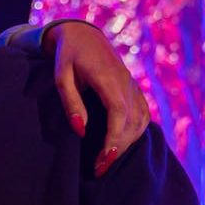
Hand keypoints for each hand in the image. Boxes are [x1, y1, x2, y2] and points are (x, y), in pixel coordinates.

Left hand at [44, 21, 150, 176]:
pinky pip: (143, 114)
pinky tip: (122, 145)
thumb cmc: (68, 55)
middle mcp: (126, 82)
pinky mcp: (134, 89)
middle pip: (132, 121)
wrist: (83, 34)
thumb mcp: (61, 76)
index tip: (103, 159)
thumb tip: (81, 130)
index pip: (119, 112)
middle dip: (118, 148)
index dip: (114, 138)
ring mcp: (133, 85)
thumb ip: (71, 102)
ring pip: (141, 120)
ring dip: (127, 143)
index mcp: (108, 78)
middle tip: (100, 170)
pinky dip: (136, 132)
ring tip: (107, 161)